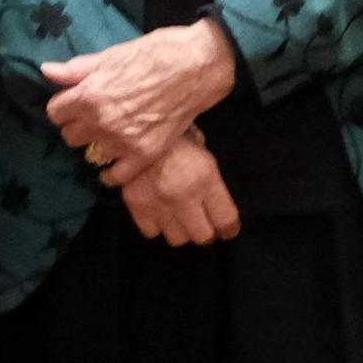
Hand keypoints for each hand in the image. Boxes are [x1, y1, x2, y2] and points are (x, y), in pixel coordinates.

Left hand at [42, 20, 238, 185]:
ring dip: (97, 143)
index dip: (64, 106)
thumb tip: (46, 71)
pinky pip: (115, 175)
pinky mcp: (144, 155)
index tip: (75, 102)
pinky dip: (112, 171)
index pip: (55, 113)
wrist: (197, 66)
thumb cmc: (154, 53)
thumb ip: (77, 70)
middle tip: (94, 116)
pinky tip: (116, 160)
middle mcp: (102, 123)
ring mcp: (123, 142)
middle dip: (78, 125)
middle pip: (70, 136)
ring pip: (90, 154)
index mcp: (90, 95)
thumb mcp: (111, 55)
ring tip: (111, 132)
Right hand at [116, 135, 242, 245]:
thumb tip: (211, 197)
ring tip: (178, 215)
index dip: (229, 228)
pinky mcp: (136, 205)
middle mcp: (183, 196)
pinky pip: (152, 231)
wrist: (134, 123)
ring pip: (177, 238)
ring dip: (180, 229)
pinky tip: (157, 211)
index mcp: (205, 178)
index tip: (227, 229)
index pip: (226, 220)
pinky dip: (156, 224)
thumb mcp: (200, 144)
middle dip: (206, 231)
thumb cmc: (172, 130)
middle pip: (202, 236)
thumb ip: (207, 175)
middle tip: (203, 223)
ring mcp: (158, 203)